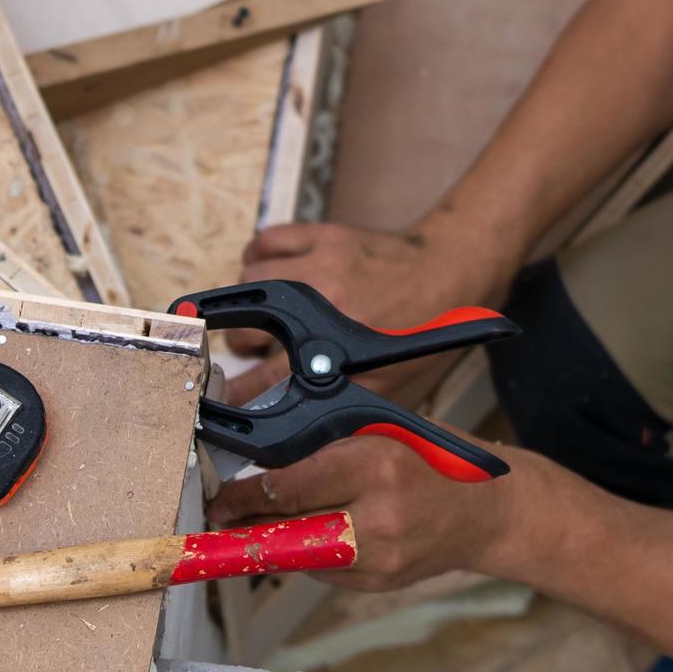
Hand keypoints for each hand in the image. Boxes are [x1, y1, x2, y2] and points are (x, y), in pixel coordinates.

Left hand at [209, 437, 521, 592]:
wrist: (486, 513)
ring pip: (299, 557)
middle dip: (247, 526)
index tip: (220, 497)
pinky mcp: (378, 584)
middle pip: (288, 530)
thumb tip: (264, 467)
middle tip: (219, 518)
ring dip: (272, 542)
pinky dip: (306, 556)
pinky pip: (322, 573)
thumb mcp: (381, 434)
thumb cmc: (433, 461)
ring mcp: (379, 558)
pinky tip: (302, 539)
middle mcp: (377, 517)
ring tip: (251, 527)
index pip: (290, 487)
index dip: (244, 495)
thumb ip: (327, 448)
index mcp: (375, 465)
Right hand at [225, 217, 511, 404]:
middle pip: (243, 332)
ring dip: (251, 301)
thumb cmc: (418, 331)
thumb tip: (295, 437)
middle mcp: (320, 305)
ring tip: (269, 311)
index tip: (222, 401)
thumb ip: (341, 408)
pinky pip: (264, 241)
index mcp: (334, 348)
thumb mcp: (389, 386)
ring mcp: (318, 264)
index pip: (262, 379)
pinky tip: (273, 272)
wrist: (450, 269)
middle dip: (242, 348)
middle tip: (254, 351)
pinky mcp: (322, 234)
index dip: (236, 395)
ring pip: (248, 283)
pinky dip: (259, 257)